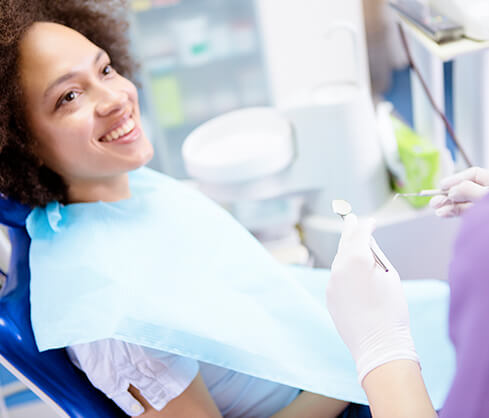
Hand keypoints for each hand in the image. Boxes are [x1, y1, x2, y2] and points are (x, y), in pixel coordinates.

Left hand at [326, 215, 417, 382]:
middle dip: (349, 231)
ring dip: (347, 253)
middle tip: (350, 218)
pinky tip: (353, 274)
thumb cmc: (391, 310)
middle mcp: (338, 269)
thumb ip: (375, 257)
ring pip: (339, 262)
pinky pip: (337, 278)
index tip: (370, 221)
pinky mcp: (330, 297)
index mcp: (355, 260)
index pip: (359, 234)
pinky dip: (344, 272)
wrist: (379, 345)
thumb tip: (365, 246)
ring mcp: (331, 284)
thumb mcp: (390, 276)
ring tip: (354, 245)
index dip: (365, 225)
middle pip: (344, 244)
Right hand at [430, 167, 488, 216]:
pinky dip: (453, 212)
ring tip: (436, 207)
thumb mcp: (486, 195)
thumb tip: (451, 192)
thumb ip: (468, 190)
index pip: (473, 174)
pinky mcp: (480, 216)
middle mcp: (486, 193)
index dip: (456, 179)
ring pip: (463, 202)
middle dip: (447, 194)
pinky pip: (465, 213)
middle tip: (435, 199)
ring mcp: (484, 205)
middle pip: (465, 189)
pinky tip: (443, 213)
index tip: (443, 185)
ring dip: (447, 204)